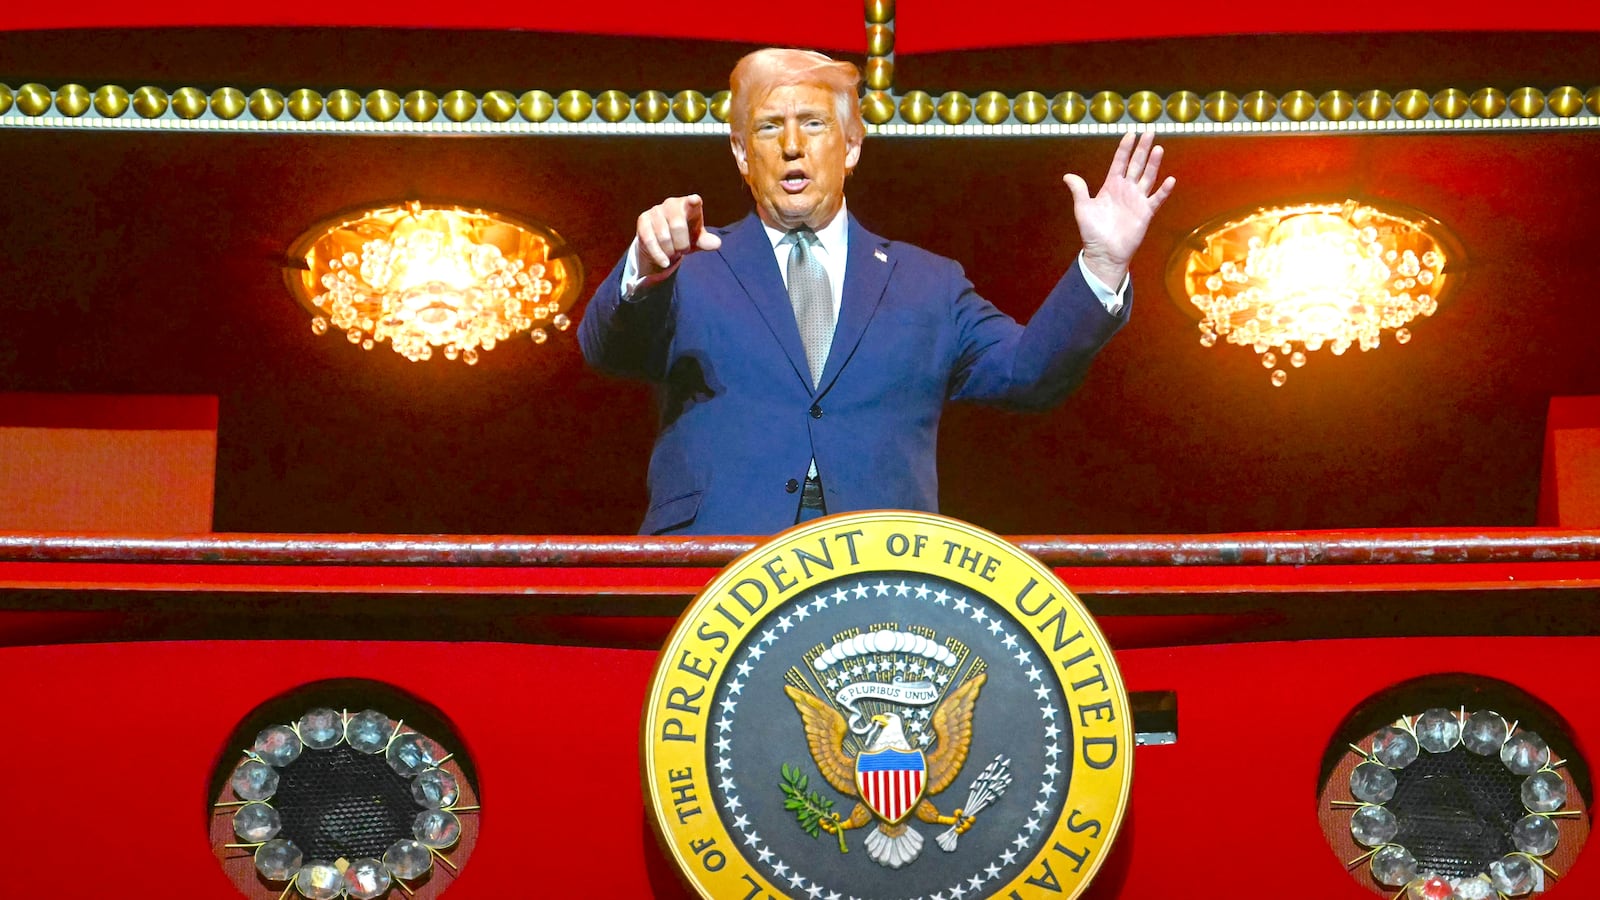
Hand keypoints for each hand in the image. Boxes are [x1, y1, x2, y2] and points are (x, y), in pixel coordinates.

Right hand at [634, 194, 722, 284]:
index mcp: (689, 206)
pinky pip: (650, 241)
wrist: (663, 241)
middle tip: (683, 250)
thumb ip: (706, 242)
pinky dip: (659, 255)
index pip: (693, 202)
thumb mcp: (697, 240)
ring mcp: (656, 210)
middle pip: (678, 226)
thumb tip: (716, 244)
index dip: (693, 202)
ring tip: (672, 252)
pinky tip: (664, 262)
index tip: (694, 201)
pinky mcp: (643, 219)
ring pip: (664, 237)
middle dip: (682, 245)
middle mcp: (672, 204)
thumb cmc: (685, 237)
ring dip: (670, 251)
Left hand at [1063, 131, 1175, 287]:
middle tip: (1149, 132)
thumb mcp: (1083, 208)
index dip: (1125, 148)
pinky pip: (1156, 199)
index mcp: (1111, 186)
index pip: (1120, 162)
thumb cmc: (1092, 232)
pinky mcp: (1145, 213)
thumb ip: (1079, 190)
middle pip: (1136, 164)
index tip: (1130, 134)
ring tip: (1158, 148)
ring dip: (1153, 163)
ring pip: (1147, 177)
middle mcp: (1126, 190)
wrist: (1104, 252)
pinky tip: (1169, 179)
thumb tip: (1067, 176)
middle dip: (1142, 148)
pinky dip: (1163, 190)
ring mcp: (1137, 200)